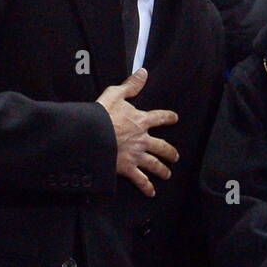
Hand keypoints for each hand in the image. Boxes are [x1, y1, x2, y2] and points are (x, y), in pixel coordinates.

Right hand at [96, 69, 179, 197]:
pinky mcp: (127, 168)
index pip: (160, 117)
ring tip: (167, 174)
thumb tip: (143, 73)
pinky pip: (140, 180)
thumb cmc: (101, 114)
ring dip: (162, 170)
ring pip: (155, 164)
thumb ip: (130, 86)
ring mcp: (136, 155)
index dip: (168, 117)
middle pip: (162, 146)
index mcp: (141, 121)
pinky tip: (151, 193)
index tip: (175, 118)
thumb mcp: (115, 94)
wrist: (91, 136)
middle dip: (170, 152)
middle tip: (175, 156)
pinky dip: (146, 187)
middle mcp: (143, 139)